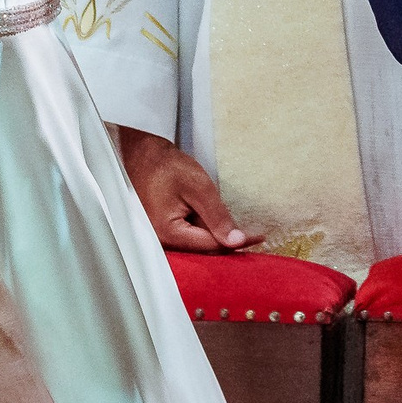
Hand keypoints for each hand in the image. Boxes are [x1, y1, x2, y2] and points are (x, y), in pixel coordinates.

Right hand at [116, 126, 250, 250]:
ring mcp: (162, 236)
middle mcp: (163, 241)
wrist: (142, 154)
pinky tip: (218, 221)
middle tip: (253, 235)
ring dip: (218, 234)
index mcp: (169, 233)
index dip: (237, 242)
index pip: (211, 245)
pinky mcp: (165, 228)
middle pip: (204, 248)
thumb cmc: (166, 167)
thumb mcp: (198, 188)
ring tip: (239, 226)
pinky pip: (190, 234)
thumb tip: (235, 242)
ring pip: (198, 241)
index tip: (259, 237)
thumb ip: (217, 217)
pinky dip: (206, 228)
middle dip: (228, 241)